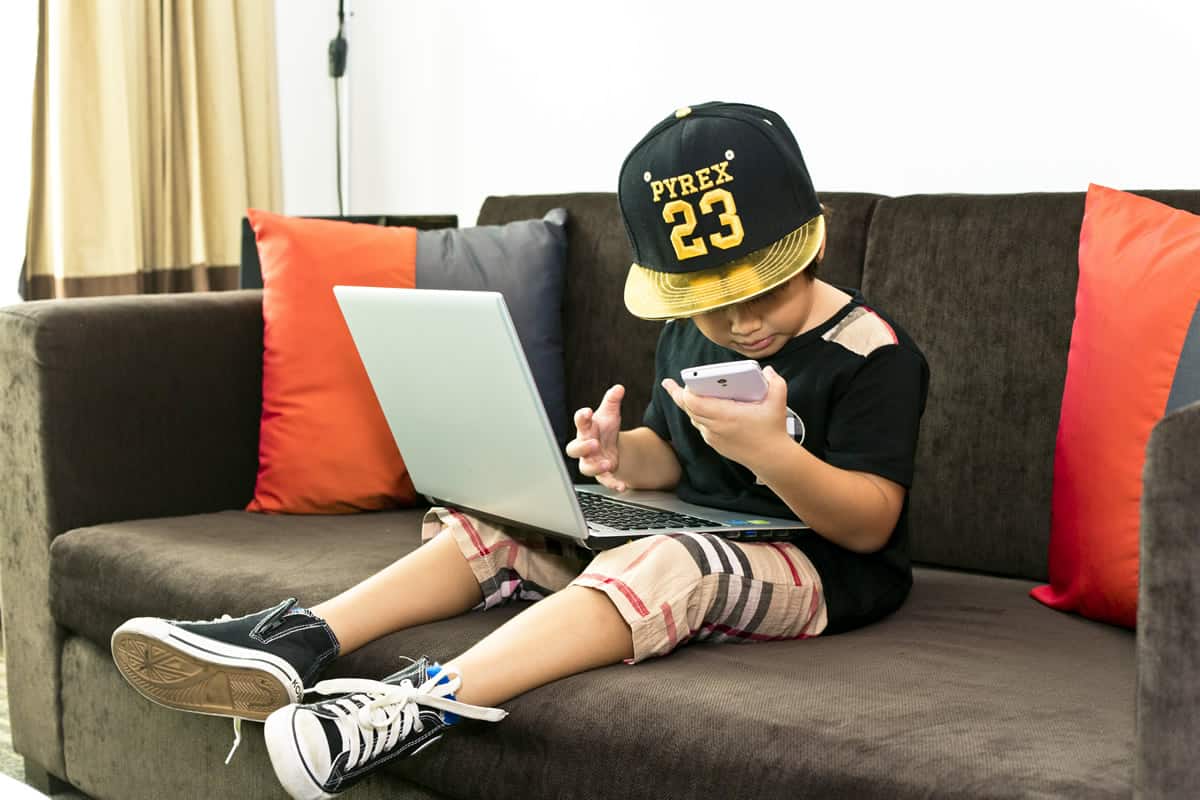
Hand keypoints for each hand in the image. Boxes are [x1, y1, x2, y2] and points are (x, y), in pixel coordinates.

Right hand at [565, 384, 627, 491]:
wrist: (610, 447)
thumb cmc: (604, 429)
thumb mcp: (610, 414)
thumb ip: (613, 401)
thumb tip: (619, 388)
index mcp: (586, 429)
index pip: (579, 422)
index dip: (581, 418)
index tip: (586, 412)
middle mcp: (584, 447)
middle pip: (574, 449)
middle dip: (583, 447)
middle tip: (594, 443)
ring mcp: (591, 461)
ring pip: (586, 468)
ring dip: (595, 467)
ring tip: (607, 464)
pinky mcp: (602, 474)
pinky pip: (604, 481)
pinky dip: (613, 484)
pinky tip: (622, 486)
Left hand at [661, 365, 789, 470]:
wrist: (772, 460)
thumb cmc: (773, 430)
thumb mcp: (778, 402)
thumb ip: (775, 381)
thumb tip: (766, 370)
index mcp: (726, 415)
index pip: (694, 402)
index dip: (686, 390)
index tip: (686, 380)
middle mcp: (716, 427)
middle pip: (688, 409)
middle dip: (677, 395)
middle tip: (669, 383)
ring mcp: (714, 437)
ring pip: (693, 418)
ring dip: (687, 405)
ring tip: (680, 392)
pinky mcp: (716, 444)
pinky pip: (700, 427)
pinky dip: (696, 415)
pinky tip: (697, 408)